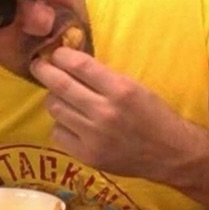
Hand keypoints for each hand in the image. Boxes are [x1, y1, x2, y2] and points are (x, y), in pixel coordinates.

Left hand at [30, 48, 197, 181]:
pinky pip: (58, 133)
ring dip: (53, 98)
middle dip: (44, 70)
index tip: (57, 53)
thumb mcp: (135, 87)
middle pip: (60, 85)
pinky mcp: (88, 156)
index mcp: (121, 90)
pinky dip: (60, 124)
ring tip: (60, 96)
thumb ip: (105, 76)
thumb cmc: (154, 114)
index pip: (80, 65)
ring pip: (55, 109)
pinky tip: (71, 122)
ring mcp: (94, 136)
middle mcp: (105, 112)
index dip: (62, 55)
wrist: (170, 153)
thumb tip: (72, 61)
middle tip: (39, 65)